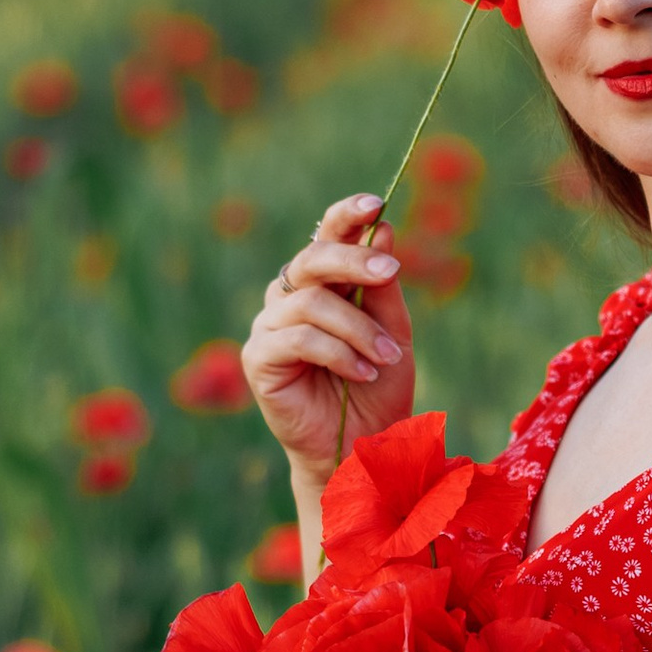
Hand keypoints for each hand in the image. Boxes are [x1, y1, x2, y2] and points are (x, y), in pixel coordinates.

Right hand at [243, 196, 415, 485]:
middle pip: (312, 258)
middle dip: (354, 260)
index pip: (326, 235)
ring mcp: (269, 326)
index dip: (346, 216)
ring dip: (357, 328)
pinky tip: (362, 373)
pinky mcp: (259, 359)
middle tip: (390, 272)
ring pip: (311, 302)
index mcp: (321, 284)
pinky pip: (299, 338)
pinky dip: (338, 352)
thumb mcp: (392, 331)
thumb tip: (383, 229)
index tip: (376, 204)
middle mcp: (289, 298)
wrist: (362, 447)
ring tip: (386, 357)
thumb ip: (382, 287)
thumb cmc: (376, 387)